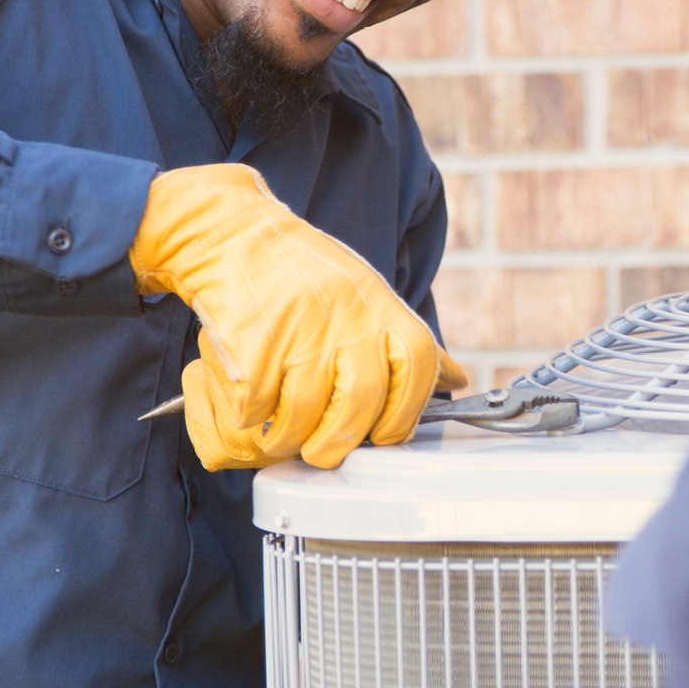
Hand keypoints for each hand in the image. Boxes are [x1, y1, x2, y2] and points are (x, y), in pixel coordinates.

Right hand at [129, 163, 466, 469]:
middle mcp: (346, 315)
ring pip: (305, 412)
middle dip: (342, 441)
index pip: (418, 365)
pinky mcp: (253, 340)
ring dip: (290, 438)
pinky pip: (258, 404)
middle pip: (361, 400)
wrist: (233, 234)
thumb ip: (405, 341)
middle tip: (324, 453)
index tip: (387, 435)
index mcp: (379, 305)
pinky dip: (251, 416)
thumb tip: (455, 377)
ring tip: (281, 437)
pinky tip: (250, 407)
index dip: (407, 411)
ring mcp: (299, 327)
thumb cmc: (302, 273)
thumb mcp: (366, 293)